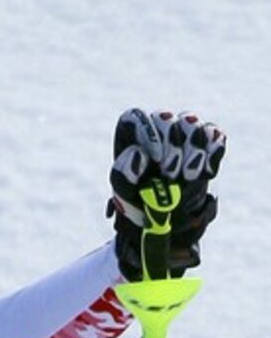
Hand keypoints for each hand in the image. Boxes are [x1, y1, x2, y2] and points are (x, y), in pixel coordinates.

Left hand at [108, 109, 224, 280]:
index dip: (147, 132)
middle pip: (166, 118)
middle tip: (172, 175)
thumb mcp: (123, 194)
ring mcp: (183, 134)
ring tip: (190, 177)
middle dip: (172, 145)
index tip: (155, 157)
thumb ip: (123, 174)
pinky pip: (214, 134)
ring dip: (194, 149)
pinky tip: (207, 171)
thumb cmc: (137, 203)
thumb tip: (138, 154)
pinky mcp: (206, 144)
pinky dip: (214, 149)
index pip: (136, 117)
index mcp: (130, 137)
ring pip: (192, 123)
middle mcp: (156, 130)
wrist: (163, 220)